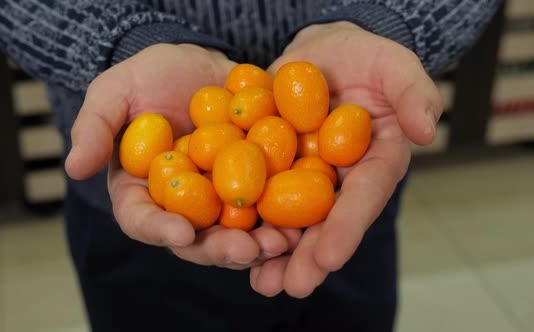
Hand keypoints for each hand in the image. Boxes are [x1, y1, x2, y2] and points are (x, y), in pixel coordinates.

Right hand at [65, 44, 294, 268]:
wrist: (200, 64)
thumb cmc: (151, 76)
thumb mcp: (116, 91)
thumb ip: (95, 126)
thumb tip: (74, 167)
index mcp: (144, 191)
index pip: (143, 219)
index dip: (159, 231)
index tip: (181, 234)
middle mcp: (182, 204)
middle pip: (196, 240)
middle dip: (219, 249)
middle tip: (245, 250)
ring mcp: (219, 199)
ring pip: (236, 233)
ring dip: (259, 244)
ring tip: (282, 243)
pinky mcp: (255, 185)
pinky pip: (269, 208)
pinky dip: (286, 219)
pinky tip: (305, 221)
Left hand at [250, 22, 442, 295]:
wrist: (319, 56)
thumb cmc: (362, 58)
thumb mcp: (393, 66)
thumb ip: (413, 93)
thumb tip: (425, 131)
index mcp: (373, 164)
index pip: (364, 197)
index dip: (348, 227)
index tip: (329, 256)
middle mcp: (339, 181)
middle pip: (325, 222)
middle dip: (309, 256)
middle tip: (293, 286)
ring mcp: (302, 178)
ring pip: (290, 221)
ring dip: (274, 254)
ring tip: (261, 283)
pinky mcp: (270, 169)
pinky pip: (257, 195)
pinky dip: (243, 220)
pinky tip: (225, 245)